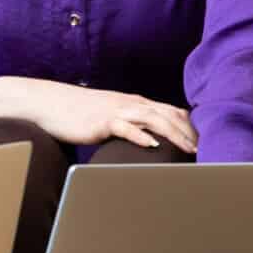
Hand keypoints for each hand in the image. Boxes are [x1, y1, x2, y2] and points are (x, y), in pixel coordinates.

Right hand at [0, 76, 198, 153]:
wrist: (45, 103)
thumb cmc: (74, 114)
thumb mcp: (106, 117)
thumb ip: (126, 126)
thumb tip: (145, 143)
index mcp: (132, 102)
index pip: (171, 110)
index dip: (191, 125)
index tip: (206, 142)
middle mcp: (129, 103)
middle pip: (168, 114)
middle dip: (191, 132)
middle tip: (208, 150)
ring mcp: (115, 110)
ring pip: (153, 119)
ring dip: (174, 134)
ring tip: (190, 150)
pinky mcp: (101, 121)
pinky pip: (125, 127)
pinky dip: (141, 136)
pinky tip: (152, 146)